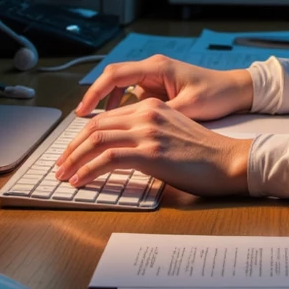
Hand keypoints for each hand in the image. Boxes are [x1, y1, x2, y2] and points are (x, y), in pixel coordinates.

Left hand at [55, 98, 252, 197]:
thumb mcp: (172, 133)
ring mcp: (147, 132)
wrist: (228, 161)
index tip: (72, 153)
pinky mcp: (150, 152)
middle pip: (95, 127)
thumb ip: (148, 134)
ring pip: (96, 141)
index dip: (83, 137)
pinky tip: (80, 181)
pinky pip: (107, 159)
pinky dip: (87, 171)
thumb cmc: (205, 154)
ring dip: (74, 160)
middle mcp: (147, 113)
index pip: (106, 118)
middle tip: (60, 166)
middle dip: (72, 148)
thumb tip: (123, 153)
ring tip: (64, 175)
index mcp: (152, 106)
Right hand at [75, 54, 252, 120]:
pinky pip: (132, 94)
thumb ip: (161, 116)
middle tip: (81, 121)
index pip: (115, 76)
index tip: (82, 111)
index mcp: (157, 68)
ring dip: (107, 104)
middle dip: (95, 99)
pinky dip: (121, 107)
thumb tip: (135, 130)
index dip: (95, 93)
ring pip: (120, 86)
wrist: (235, 90)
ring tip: (96, 126)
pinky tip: (119, 124)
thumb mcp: (188, 108)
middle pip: (112, 79)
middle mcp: (152, 68)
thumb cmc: (216, 94)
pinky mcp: (159, 87)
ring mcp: (155, 76)